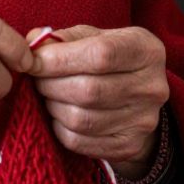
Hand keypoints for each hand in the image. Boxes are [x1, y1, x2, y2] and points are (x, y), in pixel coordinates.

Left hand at [24, 24, 168, 178]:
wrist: (137, 99)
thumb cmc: (108, 61)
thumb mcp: (93, 38)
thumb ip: (63, 38)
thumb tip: (31, 44)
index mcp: (146, 50)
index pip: (100, 55)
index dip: (60, 59)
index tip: (34, 61)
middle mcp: (152, 86)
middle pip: (89, 90)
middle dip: (50, 84)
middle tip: (37, 79)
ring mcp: (144, 120)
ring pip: (81, 119)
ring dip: (53, 106)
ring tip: (48, 95)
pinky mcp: (129, 146)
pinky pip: (79, 141)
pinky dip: (59, 128)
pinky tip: (59, 115)